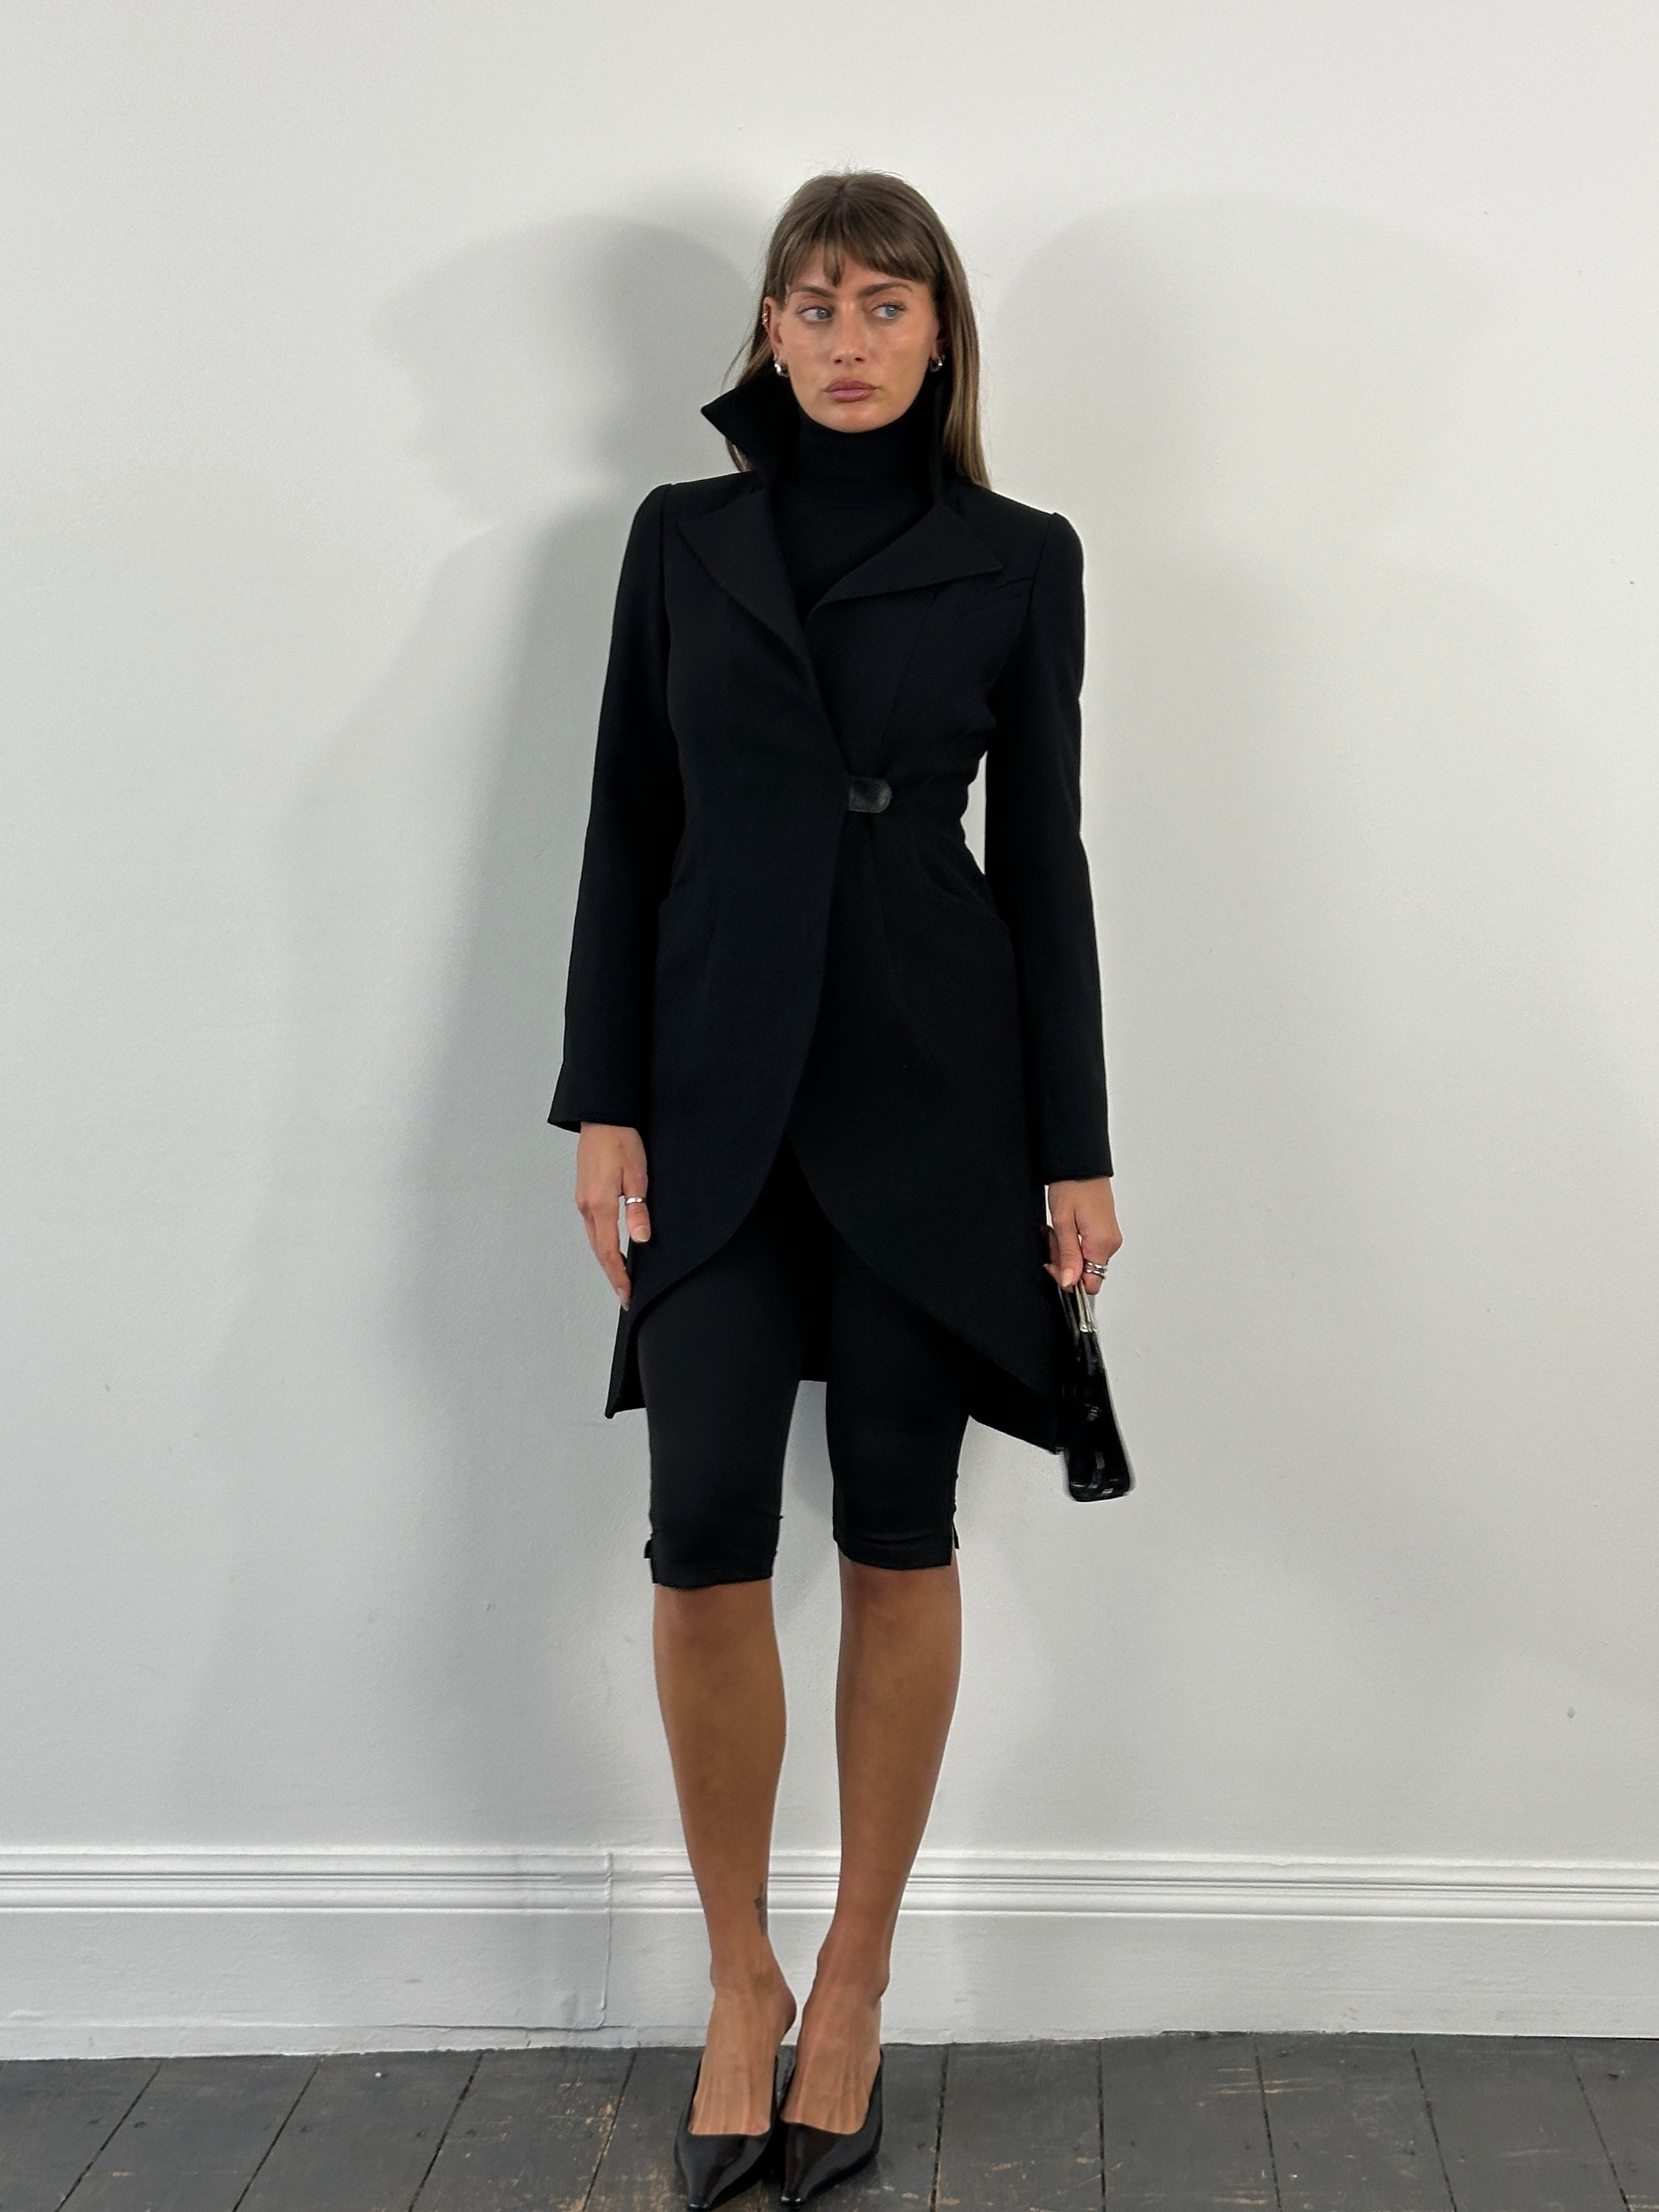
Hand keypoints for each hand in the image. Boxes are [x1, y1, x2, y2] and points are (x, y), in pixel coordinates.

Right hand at [574, 1123, 651, 1306]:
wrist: (602, 1117)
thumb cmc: (622, 1142)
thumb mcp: (637, 1175)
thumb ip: (638, 1210)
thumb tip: (640, 1241)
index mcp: (600, 1205)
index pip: (609, 1251)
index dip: (619, 1276)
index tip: (627, 1294)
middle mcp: (587, 1206)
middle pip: (598, 1250)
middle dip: (612, 1274)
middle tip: (625, 1295)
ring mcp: (583, 1200)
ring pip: (594, 1239)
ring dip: (606, 1259)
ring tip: (620, 1276)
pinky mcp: (584, 1193)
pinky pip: (593, 1226)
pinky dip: (602, 1242)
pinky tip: (612, 1247)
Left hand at [1045, 1174, 1120, 1291]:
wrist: (1081, 1164)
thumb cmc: (1072, 1186)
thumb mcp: (1062, 1222)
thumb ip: (1067, 1255)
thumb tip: (1069, 1282)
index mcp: (1101, 1243)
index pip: (1091, 1284)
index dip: (1068, 1280)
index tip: (1053, 1264)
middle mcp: (1111, 1243)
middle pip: (1086, 1272)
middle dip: (1064, 1261)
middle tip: (1053, 1238)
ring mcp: (1110, 1237)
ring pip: (1086, 1260)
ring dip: (1067, 1250)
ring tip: (1057, 1229)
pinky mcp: (1106, 1231)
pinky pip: (1089, 1248)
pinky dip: (1074, 1242)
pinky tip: (1065, 1228)